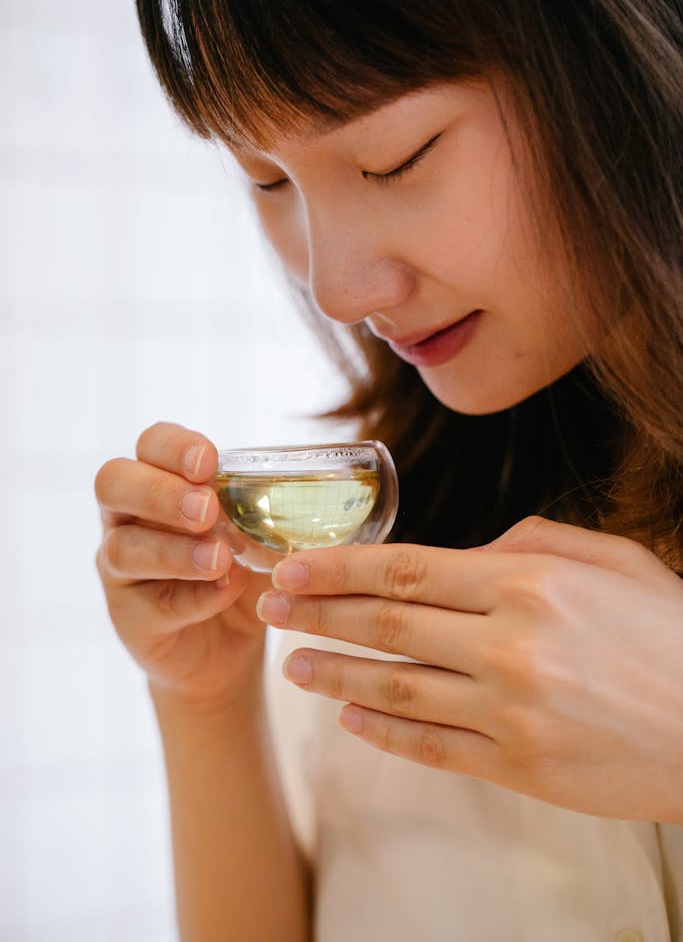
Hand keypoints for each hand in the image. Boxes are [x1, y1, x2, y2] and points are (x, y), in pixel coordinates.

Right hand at [95, 422, 269, 708]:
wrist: (228, 647)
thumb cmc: (240, 569)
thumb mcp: (257, 532)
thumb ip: (264, 507)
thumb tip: (303, 486)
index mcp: (159, 481)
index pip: (150, 444)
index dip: (174, 446)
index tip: (209, 460)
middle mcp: (127, 518)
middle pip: (114, 484)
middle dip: (161, 493)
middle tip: (206, 510)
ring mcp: (120, 570)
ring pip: (124, 548)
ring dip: (176, 551)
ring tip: (220, 559)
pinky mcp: (130, 619)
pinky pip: (153, 605)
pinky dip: (195, 597)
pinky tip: (226, 591)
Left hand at [256, 516, 682, 820]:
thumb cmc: (667, 631)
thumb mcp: (609, 559)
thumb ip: (531, 541)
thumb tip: (466, 550)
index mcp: (529, 583)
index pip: (406, 571)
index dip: (339, 568)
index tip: (292, 566)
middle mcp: (510, 645)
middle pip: (387, 626)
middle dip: (318, 614)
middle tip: (268, 608)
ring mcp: (511, 712)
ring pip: (396, 689)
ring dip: (334, 673)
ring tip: (291, 664)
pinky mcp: (520, 767)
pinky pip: (431, 746)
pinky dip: (382, 730)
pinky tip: (347, 715)